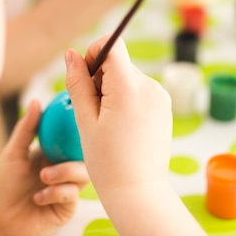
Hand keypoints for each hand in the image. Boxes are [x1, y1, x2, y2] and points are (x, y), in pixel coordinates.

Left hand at [0, 100, 88, 235]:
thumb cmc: (0, 189)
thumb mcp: (12, 154)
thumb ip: (26, 129)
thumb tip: (36, 101)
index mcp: (50, 154)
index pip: (69, 137)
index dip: (75, 128)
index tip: (78, 115)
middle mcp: (61, 169)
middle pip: (83, 154)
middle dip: (74, 150)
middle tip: (61, 150)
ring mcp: (66, 188)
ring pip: (83, 173)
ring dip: (65, 172)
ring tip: (44, 176)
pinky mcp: (67, 208)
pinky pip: (73, 194)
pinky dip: (56, 192)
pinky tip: (38, 198)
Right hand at [64, 36, 172, 198]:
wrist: (138, 191)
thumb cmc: (107, 161)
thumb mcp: (85, 120)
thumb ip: (78, 83)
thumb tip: (71, 54)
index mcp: (128, 87)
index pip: (112, 44)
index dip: (94, 53)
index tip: (86, 79)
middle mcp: (150, 86)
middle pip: (118, 62)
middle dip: (101, 78)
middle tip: (93, 112)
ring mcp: (160, 96)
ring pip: (128, 77)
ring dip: (113, 90)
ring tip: (108, 124)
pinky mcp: (164, 106)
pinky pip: (140, 90)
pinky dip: (126, 99)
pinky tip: (122, 127)